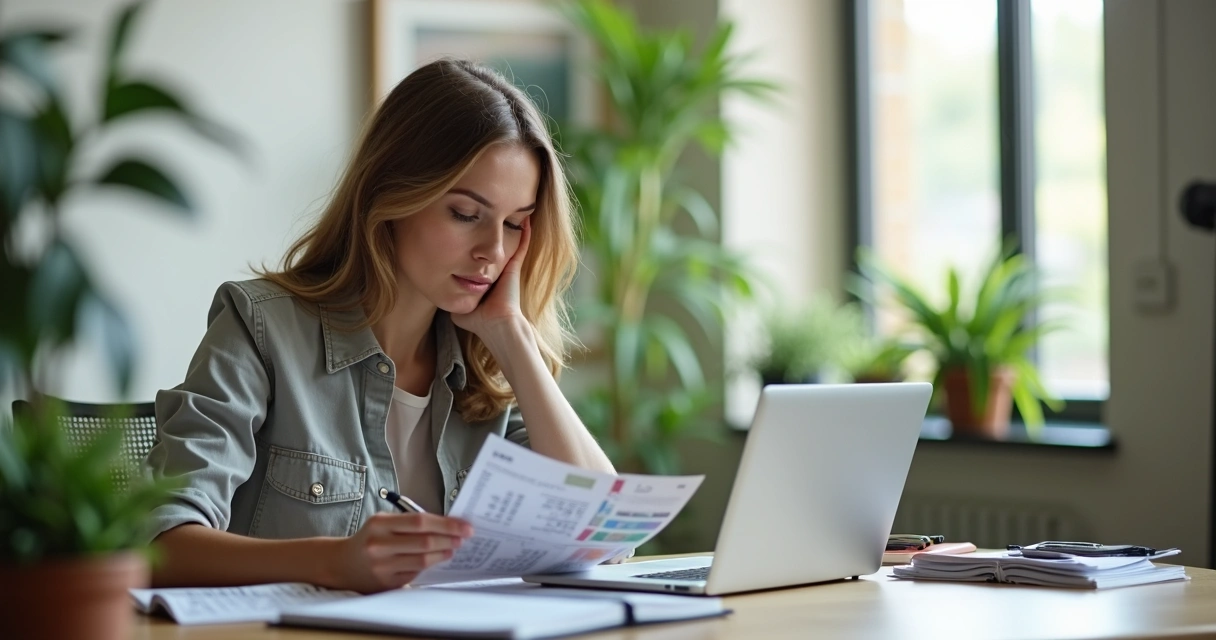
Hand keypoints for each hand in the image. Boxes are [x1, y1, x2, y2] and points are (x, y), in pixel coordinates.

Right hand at [326, 512, 472, 592]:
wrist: (342, 564)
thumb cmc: (370, 539)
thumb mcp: (384, 523)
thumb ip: (410, 523)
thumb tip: (447, 524)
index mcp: (379, 524)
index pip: (420, 522)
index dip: (446, 524)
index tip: (464, 525)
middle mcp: (379, 545)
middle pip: (424, 542)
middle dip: (449, 539)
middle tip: (464, 537)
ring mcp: (382, 566)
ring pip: (422, 560)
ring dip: (443, 554)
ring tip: (454, 548)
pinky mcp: (386, 582)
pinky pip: (415, 573)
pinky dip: (430, 565)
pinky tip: (438, 559)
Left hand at [451, 217, 531, 337]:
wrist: (496, 324)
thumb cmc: (477, 320)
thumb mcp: (458, 307)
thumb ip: (450, 297)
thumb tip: (438, 292)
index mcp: (485, 279)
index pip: (478, 258)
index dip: (473, 245)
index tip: (465, 231)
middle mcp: (497, 271)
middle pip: (492, 247)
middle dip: (490, 231)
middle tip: (488, 212)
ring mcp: (507, 267)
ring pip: (508, 242)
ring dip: (510, 228)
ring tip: (509, 210)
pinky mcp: (514, 266)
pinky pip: (522, 245)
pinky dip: (526, 233)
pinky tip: (526, 219)